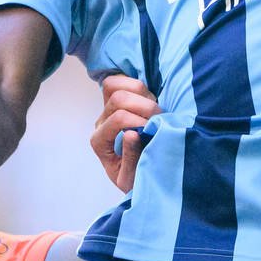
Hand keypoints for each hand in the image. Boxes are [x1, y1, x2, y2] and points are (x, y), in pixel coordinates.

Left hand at [89, 73, 158, 191]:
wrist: (138, 177)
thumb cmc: (136, 180)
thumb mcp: (133, 178)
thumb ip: (132, 158)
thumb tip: (131, 134)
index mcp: (100, 142)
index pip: (119, 118)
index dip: (140, 121)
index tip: (155, 130)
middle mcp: (101, 123)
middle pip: (118, 99)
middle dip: (144, 106)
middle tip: (160, 118)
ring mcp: (108, 110)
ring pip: (116, 86)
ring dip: (142, 94)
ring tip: (155, 110)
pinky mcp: (117, 100)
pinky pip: (118, 81)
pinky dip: (134, 84)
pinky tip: (147, 98)